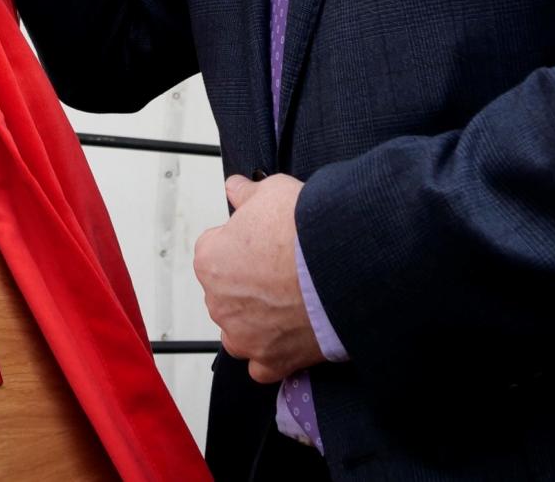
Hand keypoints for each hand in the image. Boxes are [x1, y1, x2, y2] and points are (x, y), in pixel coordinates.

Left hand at [194, 174, 324, 383]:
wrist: (344, 266)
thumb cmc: (306, 230)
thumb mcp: (273, 191)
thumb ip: (247, 192)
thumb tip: (236, 188)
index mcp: (210, 259)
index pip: (217, 249)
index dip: (245, 242)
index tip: (267, 242)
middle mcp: (219, 301)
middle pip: (227, 291)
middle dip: (251, 282)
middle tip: (284, 270)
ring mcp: (243, 335)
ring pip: (239, 329)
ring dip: (256, 320)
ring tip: (290, 302)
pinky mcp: (270, 361)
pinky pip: (262, 365)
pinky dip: (273, 354)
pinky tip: (291, 337)